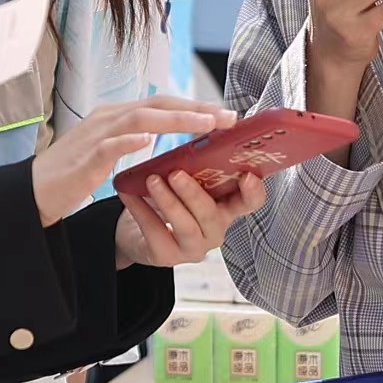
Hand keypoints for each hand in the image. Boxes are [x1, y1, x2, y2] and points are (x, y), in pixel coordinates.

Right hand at [30, 100, 231, 225]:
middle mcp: (107, 118)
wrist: (35, 190)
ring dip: (176, 119)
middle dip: (195, 108)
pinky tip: (149, 141)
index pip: (160, 104)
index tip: (223, 113)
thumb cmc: (73, 172)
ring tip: (205, 124)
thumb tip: (158, 138)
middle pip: (157, 105)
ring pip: (140, 118)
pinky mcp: (84, 157)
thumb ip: (130, 138)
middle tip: (227, 117)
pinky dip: (130, 141)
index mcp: (115, 116)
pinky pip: (110, 145)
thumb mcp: (107, 149)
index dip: (193, 106)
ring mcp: (95, 135)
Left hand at [114, 167, 268, 269]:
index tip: (247, 174)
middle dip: (193, 193)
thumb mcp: (186, 181)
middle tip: (176, 173)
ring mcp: (193, 247)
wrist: (138, 231)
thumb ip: (196, 165)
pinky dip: (141, 210)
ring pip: (185, 225)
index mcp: (226, 207)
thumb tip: (193, 125)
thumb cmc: (168, 200)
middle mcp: (215, 229)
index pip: (251, 202)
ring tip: (151, 180)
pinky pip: (155, 232)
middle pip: (211, 213)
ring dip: (168, 201)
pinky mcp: (168, 256)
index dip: (253, 191)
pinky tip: (129, 193)